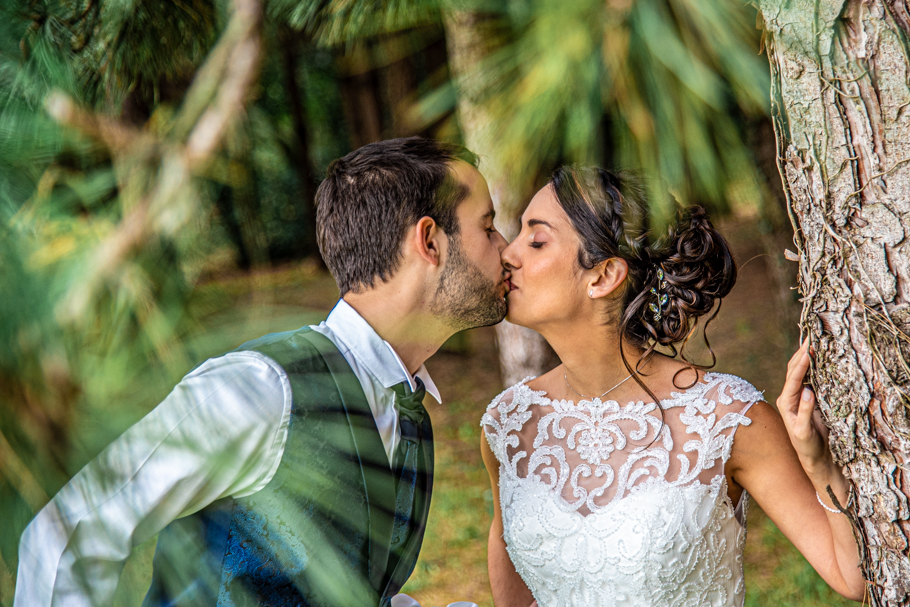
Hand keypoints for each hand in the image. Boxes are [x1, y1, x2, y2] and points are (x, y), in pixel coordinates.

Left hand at [777, 339, 832, 473]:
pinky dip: (812, 365)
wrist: (813, 457)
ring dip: (805, 356)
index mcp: (785, 403)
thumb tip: (807, 391)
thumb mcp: (804, 432)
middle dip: (801, 353)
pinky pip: (808, 377)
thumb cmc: (807, 447)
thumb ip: (805, 412)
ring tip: (812, 340)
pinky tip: (817, 356)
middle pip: (793, 370)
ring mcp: (797, 396)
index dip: (801, 363)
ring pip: (799, 372)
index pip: (793, 378)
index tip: (808, 349)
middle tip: (811, 335)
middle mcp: (789, 397)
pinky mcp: (807, 398)